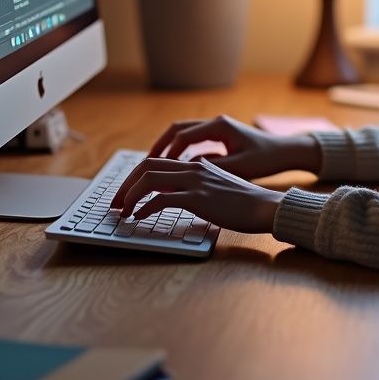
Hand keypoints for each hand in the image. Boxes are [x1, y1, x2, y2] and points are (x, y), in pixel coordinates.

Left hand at [110, 156, 283, 233]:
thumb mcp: (217, 187)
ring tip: (122, 211)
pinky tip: (139, 218)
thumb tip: (175, 193)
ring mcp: (195, 182)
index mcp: (196, 165)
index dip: (135, 176)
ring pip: (149, 179)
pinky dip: (144, 208)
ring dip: (130, 195)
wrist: (264, 207)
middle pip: (146, 166)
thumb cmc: (244, 202)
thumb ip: (196, 185)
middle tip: (115, 203)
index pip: (156, 162)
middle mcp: (193, 168)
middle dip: (125, 184)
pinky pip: (161, 199)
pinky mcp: (197, 198)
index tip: (124, 193)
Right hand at [145, 114, 320, 179]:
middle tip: (145, 165)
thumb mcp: (240, 167)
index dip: (165, 153)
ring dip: (169, 149)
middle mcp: (215, 123)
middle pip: (177, 130)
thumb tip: (185, 176)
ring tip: (155, 168)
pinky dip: (182, 153)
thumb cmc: (267, 159)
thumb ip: (212, 169)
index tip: (152, 169)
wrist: (287, 152)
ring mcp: (218, 129)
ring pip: (185, 135)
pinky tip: (176, 170)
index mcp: (218, 126)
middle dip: (160, 147)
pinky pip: (195, 142)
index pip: (182, 136)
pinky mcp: (221, 138)